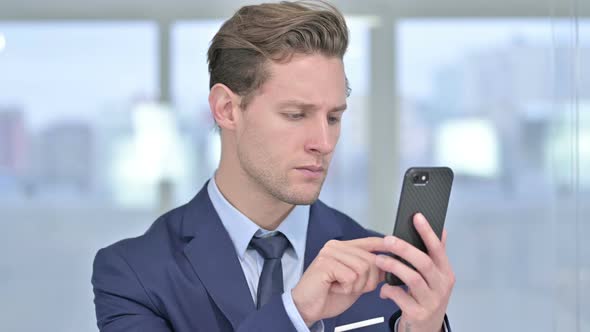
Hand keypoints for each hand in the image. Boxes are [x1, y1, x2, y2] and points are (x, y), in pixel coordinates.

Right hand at [291, 237, 386, 326]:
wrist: (307, 308)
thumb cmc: (328, 295)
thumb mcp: (355, 283)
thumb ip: (369, 272)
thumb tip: (387, 266)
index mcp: (342, 248)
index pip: (368, 242)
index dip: (383, 246)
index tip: (394, 246)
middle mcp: (335, 246)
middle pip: (370, 260)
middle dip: (367, 281)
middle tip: (351, 287)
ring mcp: (329, 253)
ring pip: (362, 268)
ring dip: (356, 286)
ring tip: (341, 287)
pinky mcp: (325, 263)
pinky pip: (351, 276)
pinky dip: (346, 288)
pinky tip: (335, 288)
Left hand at [376, 213, 454, 331]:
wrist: (426, 330)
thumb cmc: (428, 299)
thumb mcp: (436, 278)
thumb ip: (437, 255)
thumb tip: (442, 230)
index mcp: (445, 274)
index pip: (438, 249)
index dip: (427, 232)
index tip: (417, 217)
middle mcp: (441, 286)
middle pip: (424, 262)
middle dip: (404, 249)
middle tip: (388, 240)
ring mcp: (431, 301)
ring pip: (412, 279)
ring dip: (393, 267)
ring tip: (380, 260)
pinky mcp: (418, 314)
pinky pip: (400, 297)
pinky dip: (389, 290)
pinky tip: (383, 288)